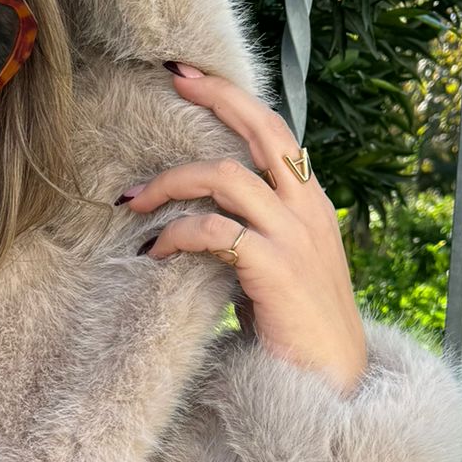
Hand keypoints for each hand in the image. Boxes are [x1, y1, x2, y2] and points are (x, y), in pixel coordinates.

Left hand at [119, 62, 369, 398]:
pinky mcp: (274, 267)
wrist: (330, 384)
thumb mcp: (278, 265)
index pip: (275, 132)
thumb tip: (203, 214)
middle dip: (215, 97)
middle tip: (170, 80)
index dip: (234, 99)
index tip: (192, 77)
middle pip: (261, 131)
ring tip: (131, 202)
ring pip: (225, 176)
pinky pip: (214, 231)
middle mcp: (307, 210)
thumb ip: (253, 230)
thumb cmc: (297, 330)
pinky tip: (152, 252)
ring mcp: (294, 236)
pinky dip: (175, 235)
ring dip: (170, 182)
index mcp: (311, 203)